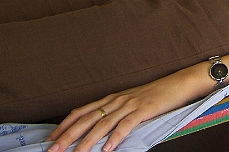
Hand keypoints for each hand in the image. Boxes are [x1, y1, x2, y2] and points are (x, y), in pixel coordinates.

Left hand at [46, 70, 200, 151]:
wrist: (177, 83)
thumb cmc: (155, 95)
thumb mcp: (130, 102)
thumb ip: (114, 113)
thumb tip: (97, 130)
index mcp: (111, 98)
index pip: (81, 111)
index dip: (64, 125)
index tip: (50, 139)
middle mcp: (116, 100)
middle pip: (87, 119)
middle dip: (67, 135)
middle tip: (53, 149)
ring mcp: (129, 104)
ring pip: (103, 124)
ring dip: (87, 141)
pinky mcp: (143, 110)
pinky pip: (126, 125)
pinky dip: (115, 137)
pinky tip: (108, 148)